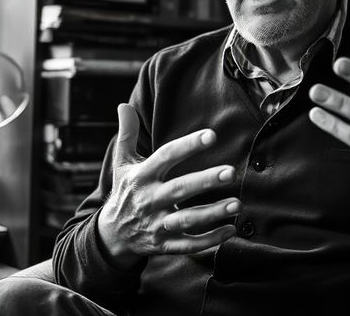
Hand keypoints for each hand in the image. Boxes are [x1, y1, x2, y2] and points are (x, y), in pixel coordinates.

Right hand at [97, 103, 240, 268]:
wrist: (112, 235)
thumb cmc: (126, 191)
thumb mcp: (122, 163)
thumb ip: (127, 134)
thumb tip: (124, 105)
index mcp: (142, 176)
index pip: (166, 157)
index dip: (188, 145)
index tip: (212, 135)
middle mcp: (149, 200)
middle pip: (179, 189)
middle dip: (205, 181)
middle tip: (231, 172)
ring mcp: (157, 224)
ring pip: (187, 220)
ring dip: (213, 213)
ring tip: (238, 204)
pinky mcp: (164, 245)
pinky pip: (188, 245)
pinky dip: (210, 241)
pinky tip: (231, 230)